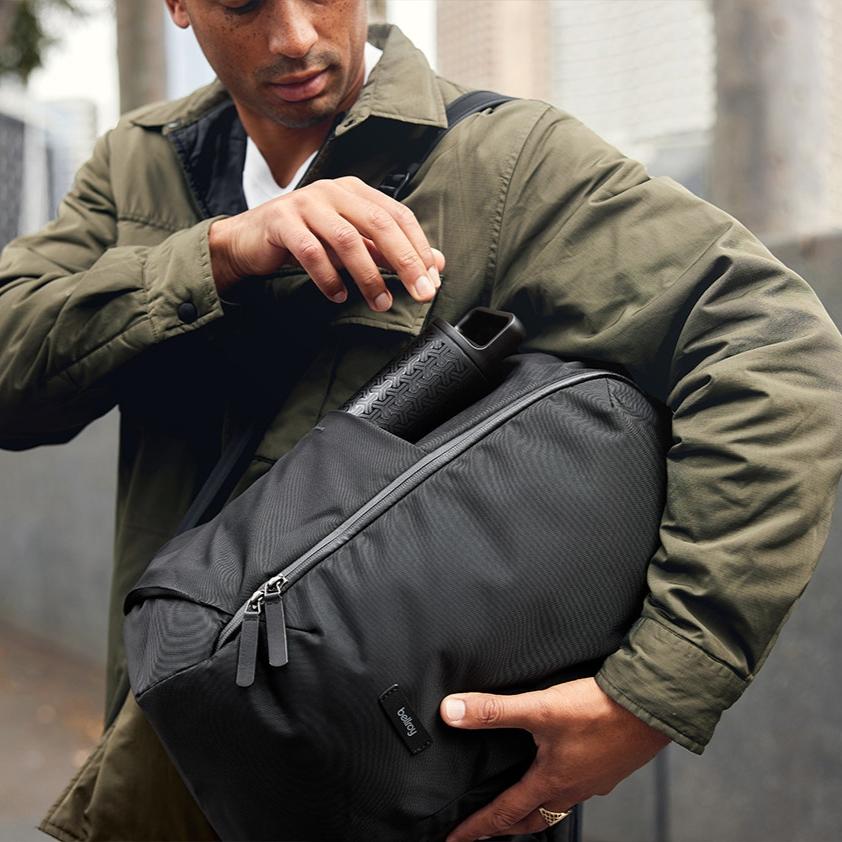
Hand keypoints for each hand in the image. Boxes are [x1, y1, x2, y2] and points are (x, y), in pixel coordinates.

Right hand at [207, 176, 444, 310]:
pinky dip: (328, 277)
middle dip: (405, 261)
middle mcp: (333, 191)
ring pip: (347, 239)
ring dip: (369, 275)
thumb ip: (388, 250)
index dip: (419, 247)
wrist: (248, 240)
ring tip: (380, 302)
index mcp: (355, 191)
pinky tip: (338, 295)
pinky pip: (311, 251)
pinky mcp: (282, 222)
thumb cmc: (305, 240)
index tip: (433, 278)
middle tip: (421, 292)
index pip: (398, 215)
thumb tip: (434, 263)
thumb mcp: (351, 244)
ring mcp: (306, 203)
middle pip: (379, 223)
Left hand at [439, 677, 670, 840]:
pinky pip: (578, 788)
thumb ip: (494, 710)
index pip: (504, 813)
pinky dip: (561, 787)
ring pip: (557, 805)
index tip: (456, 839)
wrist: (648, 706)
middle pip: (532, 819)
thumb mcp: (539, 707)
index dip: (477, 827)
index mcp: (550, 781)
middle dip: (506, 827)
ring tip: (521, 803)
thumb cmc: (599, 711)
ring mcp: (593, 780)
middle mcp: (572, 788)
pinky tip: (562, 770)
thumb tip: (453, 711)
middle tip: (486, 831)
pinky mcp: (608, 768)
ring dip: (535, 809)